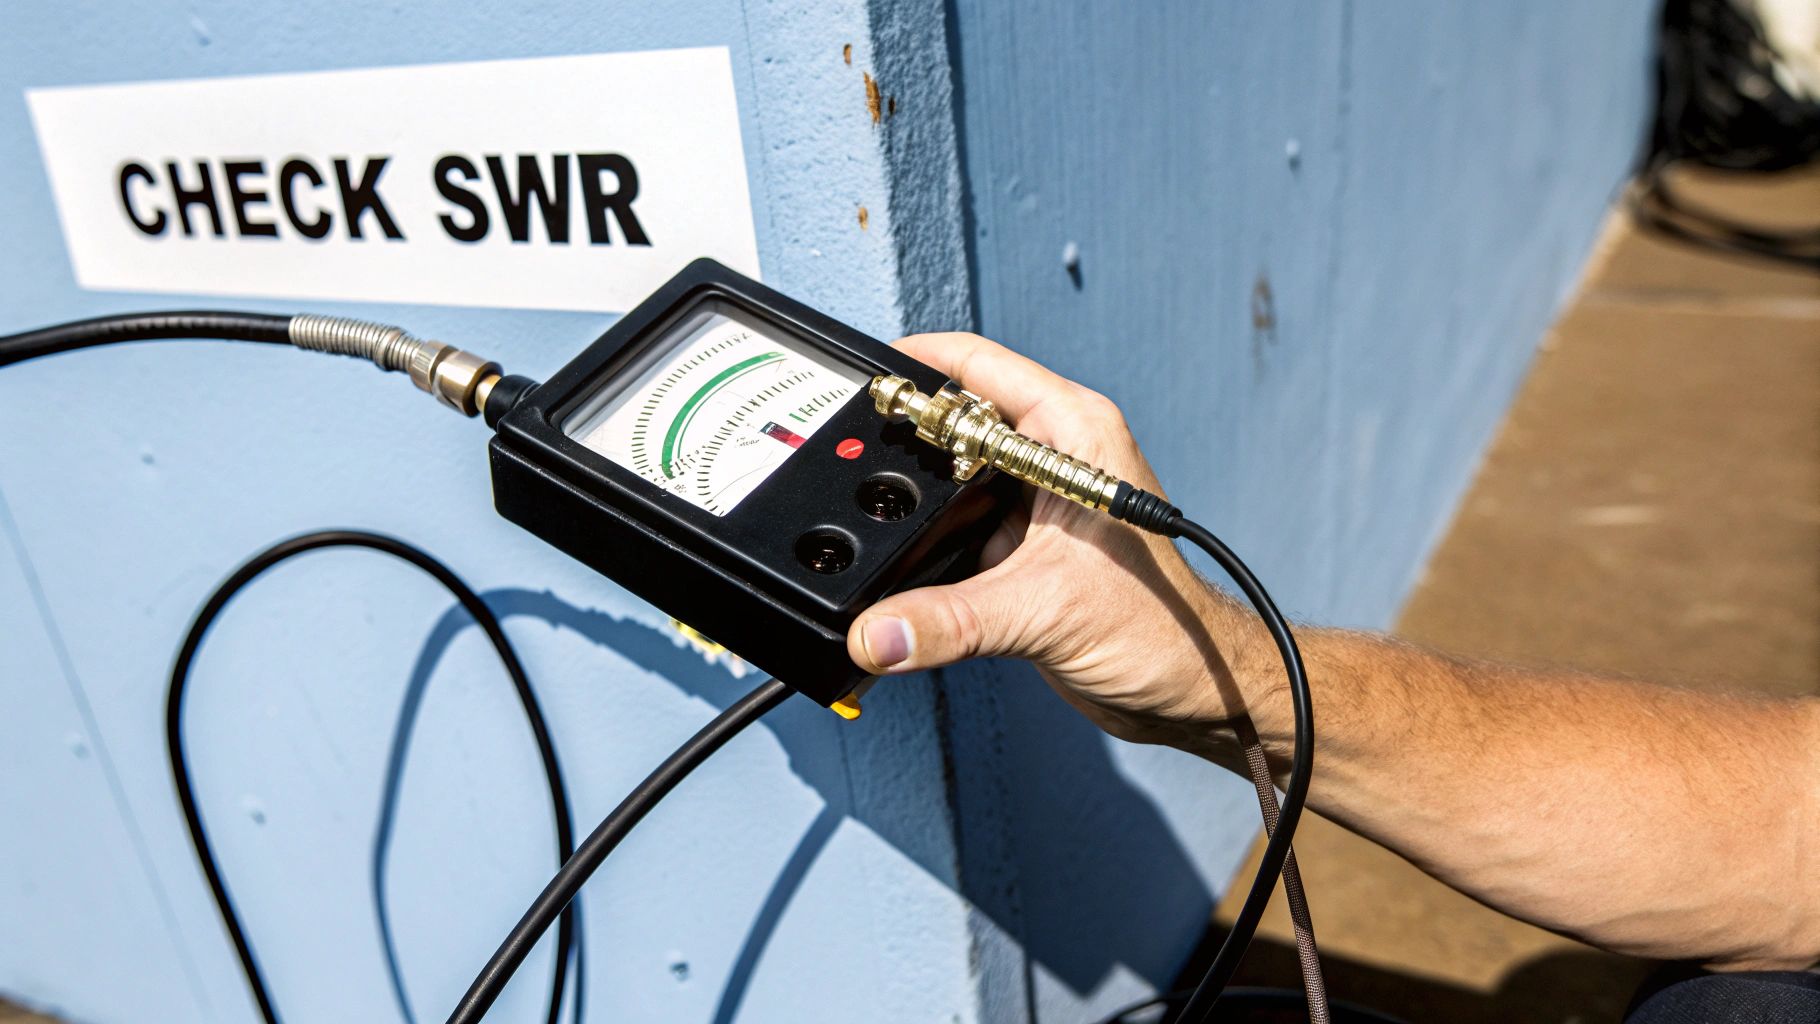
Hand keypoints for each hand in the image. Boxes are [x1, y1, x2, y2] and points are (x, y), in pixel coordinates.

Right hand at [845, 333, 1277, 754]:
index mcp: (1074, 432)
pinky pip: (955, 527)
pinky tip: (898, 559)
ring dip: (914, 497)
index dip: (916, 361)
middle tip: (846, 456)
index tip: (862, 372)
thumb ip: (949, 622)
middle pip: (956, 419)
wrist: (1191, 690)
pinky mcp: (1022, 549)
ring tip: (864, 510)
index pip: (979, 366)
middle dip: (903, 435)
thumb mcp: (1043, 612)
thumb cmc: (1165, 629)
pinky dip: (926, 543)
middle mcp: (1054, 456)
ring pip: (952, 477)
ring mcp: (1036, 502)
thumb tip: (875, 631)